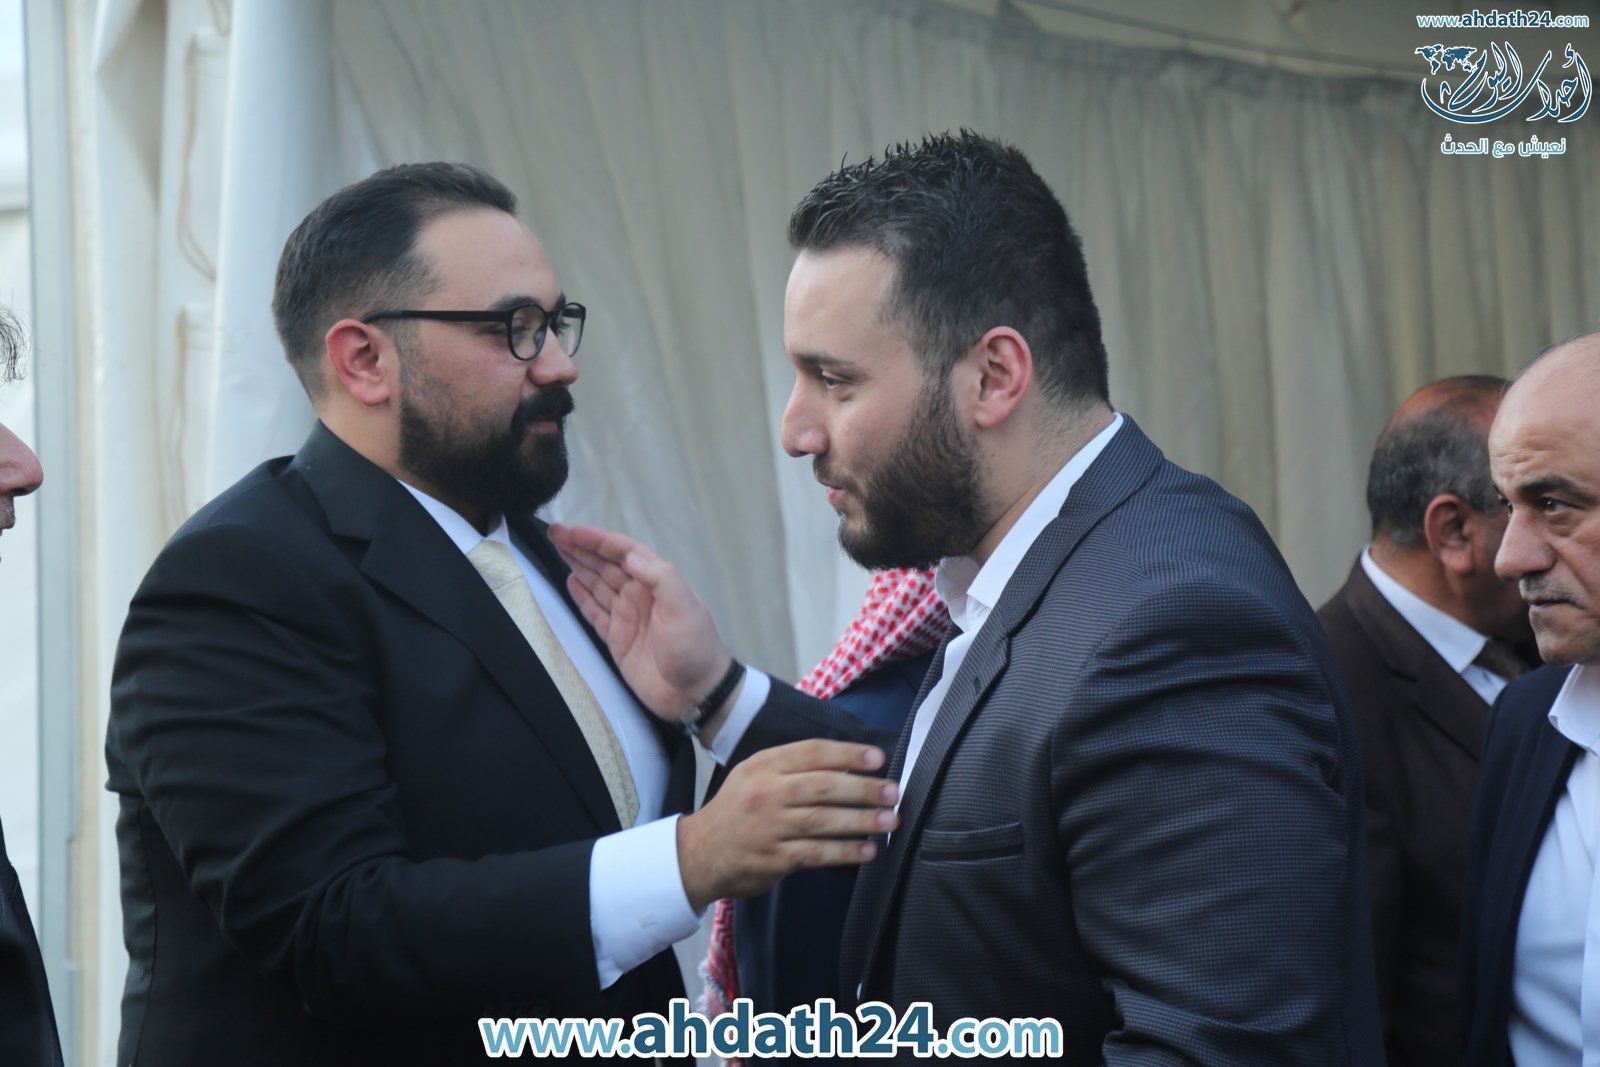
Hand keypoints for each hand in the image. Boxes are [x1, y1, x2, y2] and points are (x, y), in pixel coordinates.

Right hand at [549, 523, 730, 719]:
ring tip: (558, 550)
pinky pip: (595, 613)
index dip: (598, 540)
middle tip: (554, 533)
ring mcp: (627, 617)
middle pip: (605, 565)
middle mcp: (640, 595)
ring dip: (579, 566)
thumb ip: (660, 577)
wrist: (695, 694)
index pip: (623, 553)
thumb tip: (631, 555)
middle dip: (581, 548)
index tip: (572, 531)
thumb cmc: (695, 649)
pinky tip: (571, 582)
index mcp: (657, 583)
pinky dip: (583, 597)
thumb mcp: (684, 607)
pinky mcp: (618, 639)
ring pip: (597, 584)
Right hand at [675, 739, 896, 910]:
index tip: (877, 759)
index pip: (812, 753)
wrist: (699, 852)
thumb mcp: (756, 775)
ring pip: (823, 820)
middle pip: (823, 786)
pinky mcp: (774, 859)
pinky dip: (844, 852)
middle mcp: (767, 793)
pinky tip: (867, 850)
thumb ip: (793, 768)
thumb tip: (846, 766)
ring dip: (862, 820)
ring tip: (889, 821)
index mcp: (765, 766)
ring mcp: (770, 827)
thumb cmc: (738, 810)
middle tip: (892, 792)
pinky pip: (816, 853)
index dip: (848, 754)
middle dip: (863, 789)